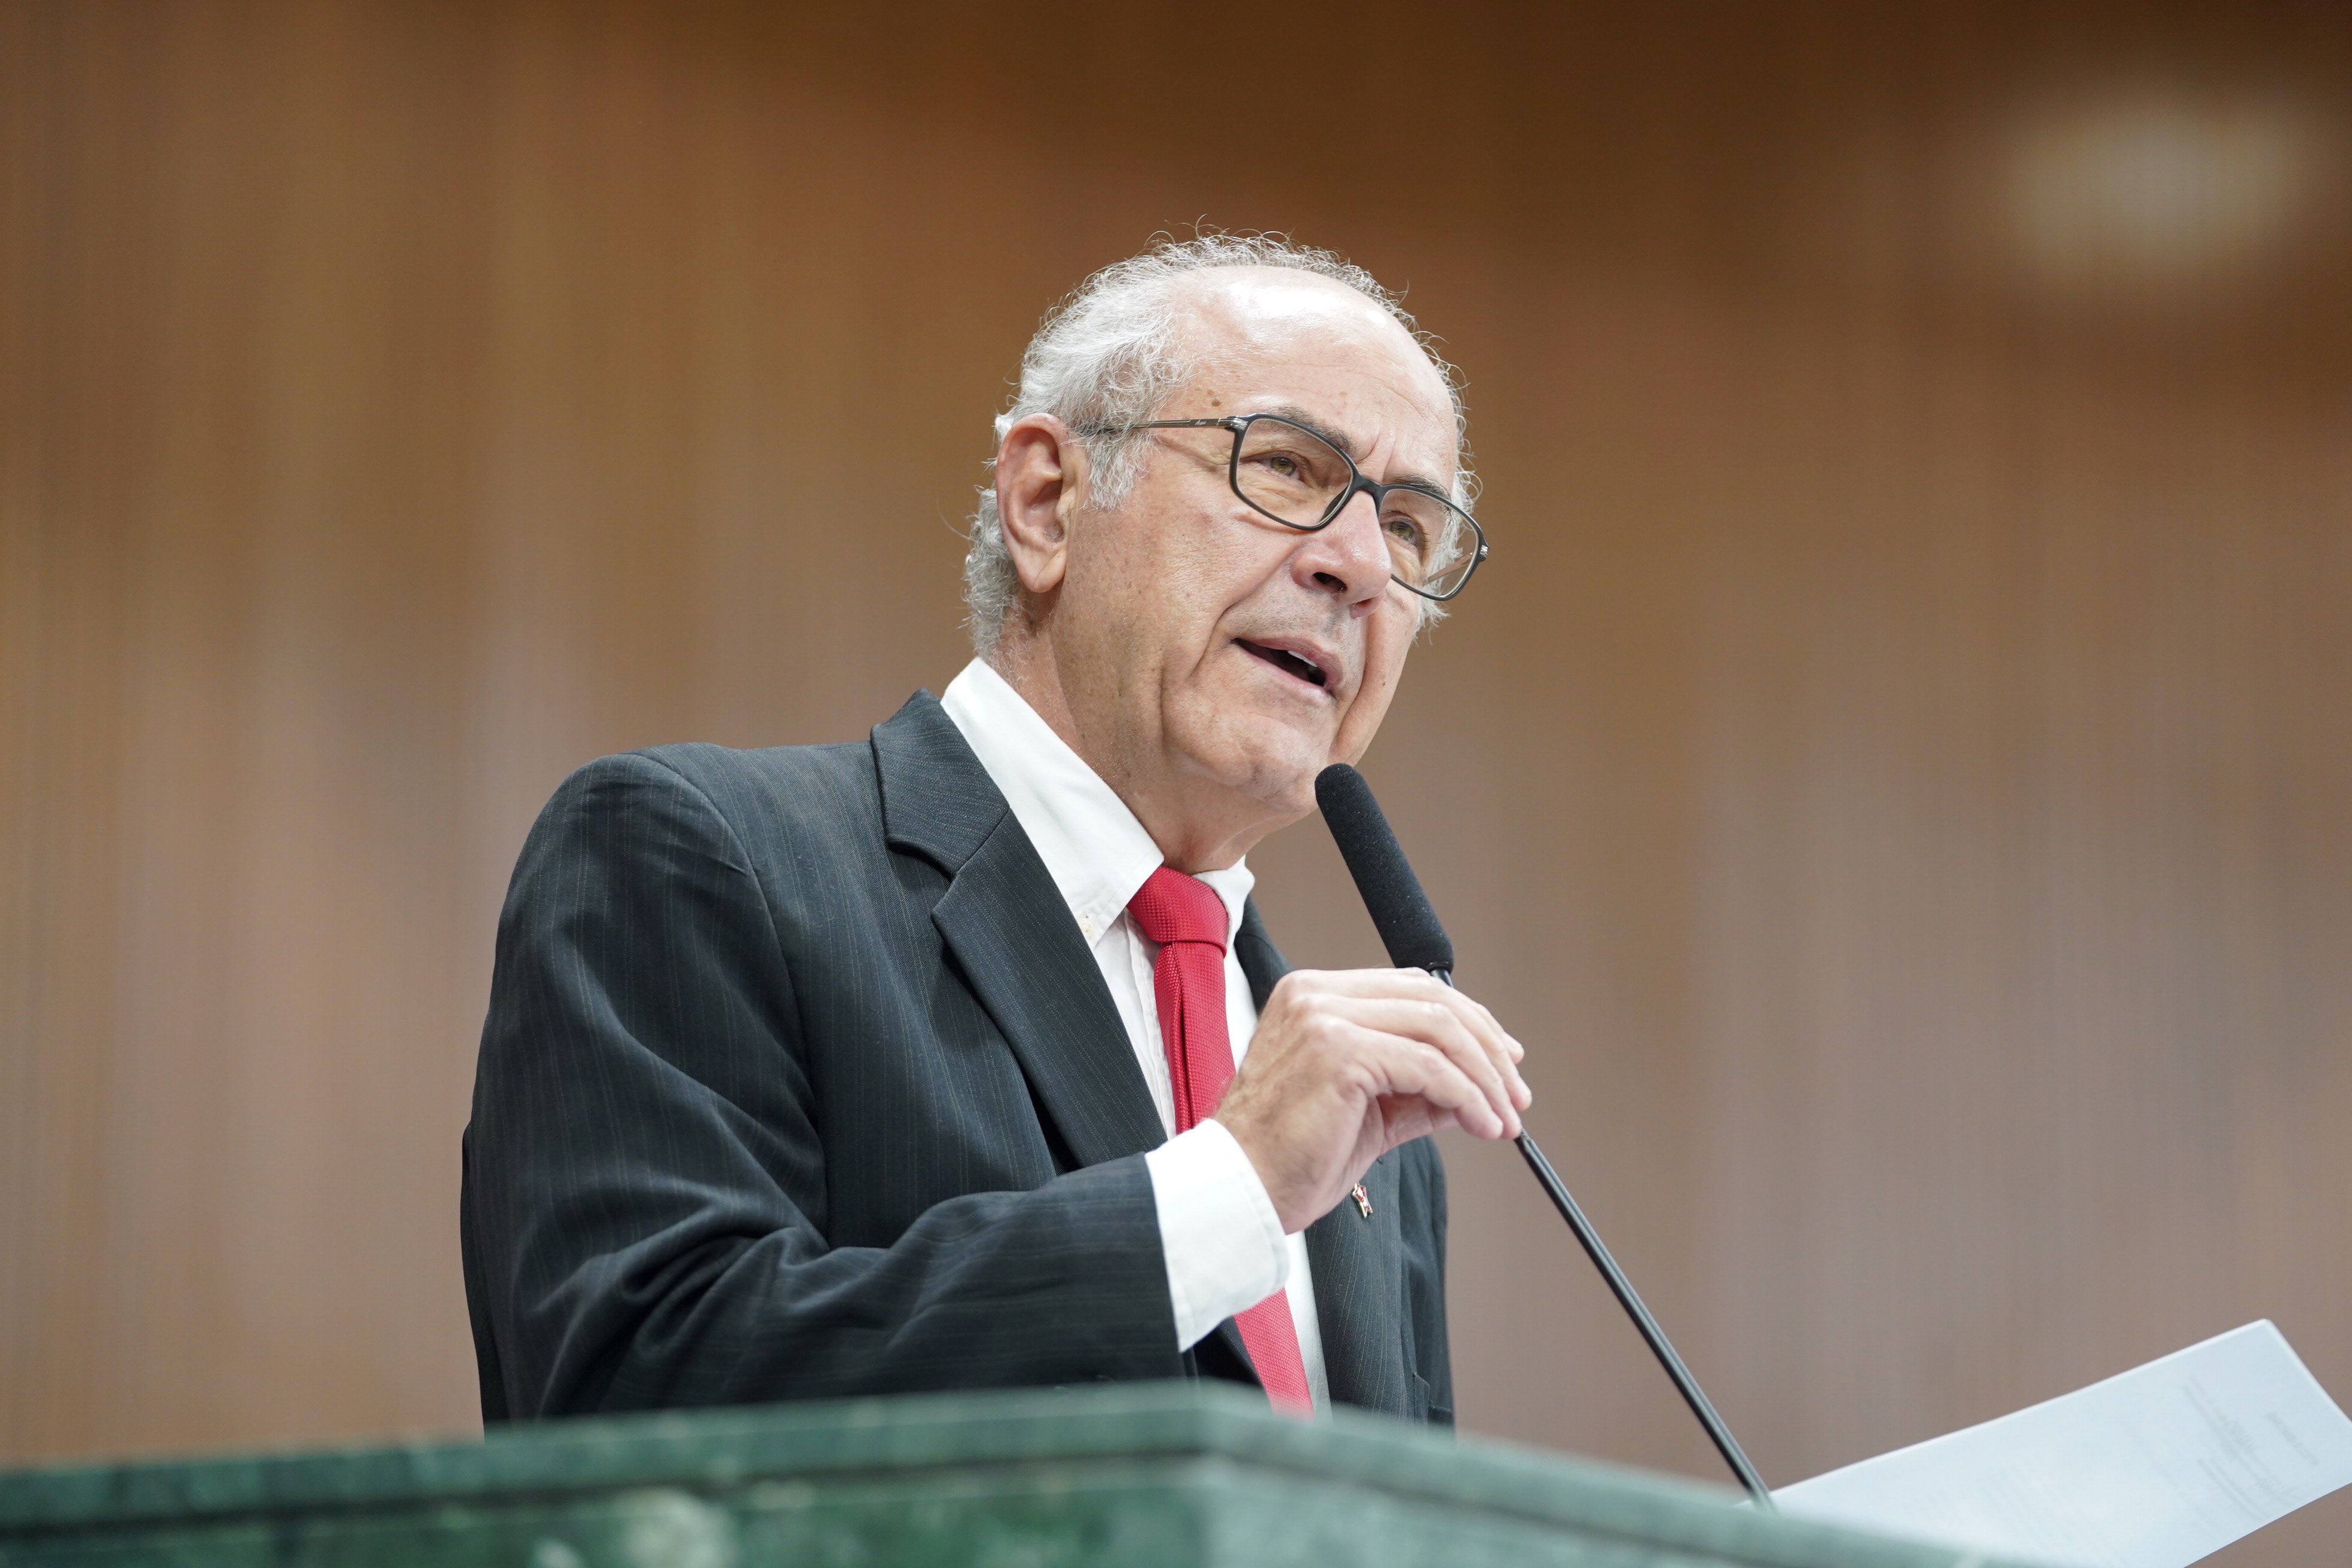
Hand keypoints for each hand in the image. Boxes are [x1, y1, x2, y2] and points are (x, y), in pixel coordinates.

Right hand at [1212, 968, 1530, 1233]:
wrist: (1240, 1191)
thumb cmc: (1288, 1157)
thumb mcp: (1367, 1114)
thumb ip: (1417, 1092)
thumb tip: (1476, 1092)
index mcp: (1315, 997)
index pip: (1412, 989)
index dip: (1469, 1022)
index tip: (1503, 1061)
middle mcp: (1317, 995)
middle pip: (1433, 1000)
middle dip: (1487, 1049)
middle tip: (1516, 1095)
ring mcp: (1325, 1017)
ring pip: (1439, 1029)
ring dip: (1485, 1077)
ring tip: (1504, 1118)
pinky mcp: (1339, 1051)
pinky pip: (1429, 1067)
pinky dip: (1467, 1097)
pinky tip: (1482, 1125)